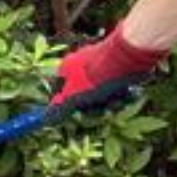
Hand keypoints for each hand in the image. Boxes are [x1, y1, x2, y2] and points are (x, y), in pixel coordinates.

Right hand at [50, 24, 167, 115]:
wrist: (128, 56)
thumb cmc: (97, 77)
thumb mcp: (74, 98)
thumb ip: (60, 109)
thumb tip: (47, 120)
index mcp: (67, 69)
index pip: (61, 93)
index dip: (70, 106)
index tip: (78, 115)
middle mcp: (83, 66)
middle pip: (85, 96)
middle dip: (96, 106)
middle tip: (103, 109)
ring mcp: (102, 66)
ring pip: (104, 94)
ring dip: (112, 101)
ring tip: (119, 99)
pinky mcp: (119, 68)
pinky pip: (118, 87)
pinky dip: (123, 92)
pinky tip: (129, 92)